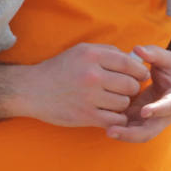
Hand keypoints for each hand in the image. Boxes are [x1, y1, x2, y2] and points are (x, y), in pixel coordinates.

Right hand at [20, 43, 149, 128]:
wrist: (31, 90)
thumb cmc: (59, 69)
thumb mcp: (80, 51)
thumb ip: (107, 52)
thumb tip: (135, 59)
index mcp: (91, 55)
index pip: (129, 63)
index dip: (139, 72)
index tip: (138, 77)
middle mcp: (92, 74)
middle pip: (131, 85)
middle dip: (130, 89)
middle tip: (122, 90)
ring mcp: (89, 96)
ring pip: (124, 103)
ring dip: (121, 104)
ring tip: (110, 101)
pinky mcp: (86, 115)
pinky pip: (116, 119)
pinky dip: (115, 119)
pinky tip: (106, 113)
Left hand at [105, 44, 170, 142]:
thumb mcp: (167, 59)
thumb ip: (154, 54)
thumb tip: (137, 49)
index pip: (169, 106)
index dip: (158, 109)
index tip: (146, 110)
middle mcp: (164, 114)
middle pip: (150, 130)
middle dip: (132, 133)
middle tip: (113, 130)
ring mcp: (152, 119)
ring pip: (139, 133)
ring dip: (124, 134)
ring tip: (107, 130)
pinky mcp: (141, 119)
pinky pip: (130, 128)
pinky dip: (118, 127)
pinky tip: (103, 123)